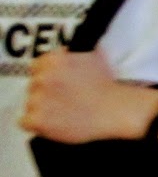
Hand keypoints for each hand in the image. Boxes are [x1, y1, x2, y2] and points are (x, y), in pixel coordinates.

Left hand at [21, 50, 157, 143]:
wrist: (113, 110)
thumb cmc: (107, 85)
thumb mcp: (94, 56)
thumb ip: (73, 54)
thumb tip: (65, 52)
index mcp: (54, 61)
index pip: (37, 66)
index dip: (48, 75)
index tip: (58, 83)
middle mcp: (42, 78)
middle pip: (33, 85)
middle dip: (45, 91)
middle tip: (63, 98)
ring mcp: (37, 100)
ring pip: (30, 104)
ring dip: (42, 107)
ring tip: (62, 111)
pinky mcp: (36, 120)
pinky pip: (25, 121)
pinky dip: (36, 123)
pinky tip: (53, 121)